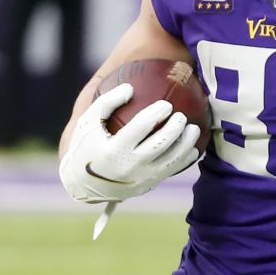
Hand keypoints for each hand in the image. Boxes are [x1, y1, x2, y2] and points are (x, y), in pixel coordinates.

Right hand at [58, 83, 201, 203]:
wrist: (82, 184)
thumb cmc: (86, 145)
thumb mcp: (88, 121)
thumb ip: (107, 102)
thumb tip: (130, 88)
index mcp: (114, 149)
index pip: (141, 127)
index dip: (157, 114)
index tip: (166, 105)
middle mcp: (129, 166)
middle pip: (161, 144)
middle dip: (175, 128)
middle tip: (181, 116)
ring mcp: (140, 178)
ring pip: (171, 160)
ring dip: (186, 144)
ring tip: (193, 129)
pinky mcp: (147, 186)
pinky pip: (171, 172)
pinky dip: (184, 161)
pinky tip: (193, 149)